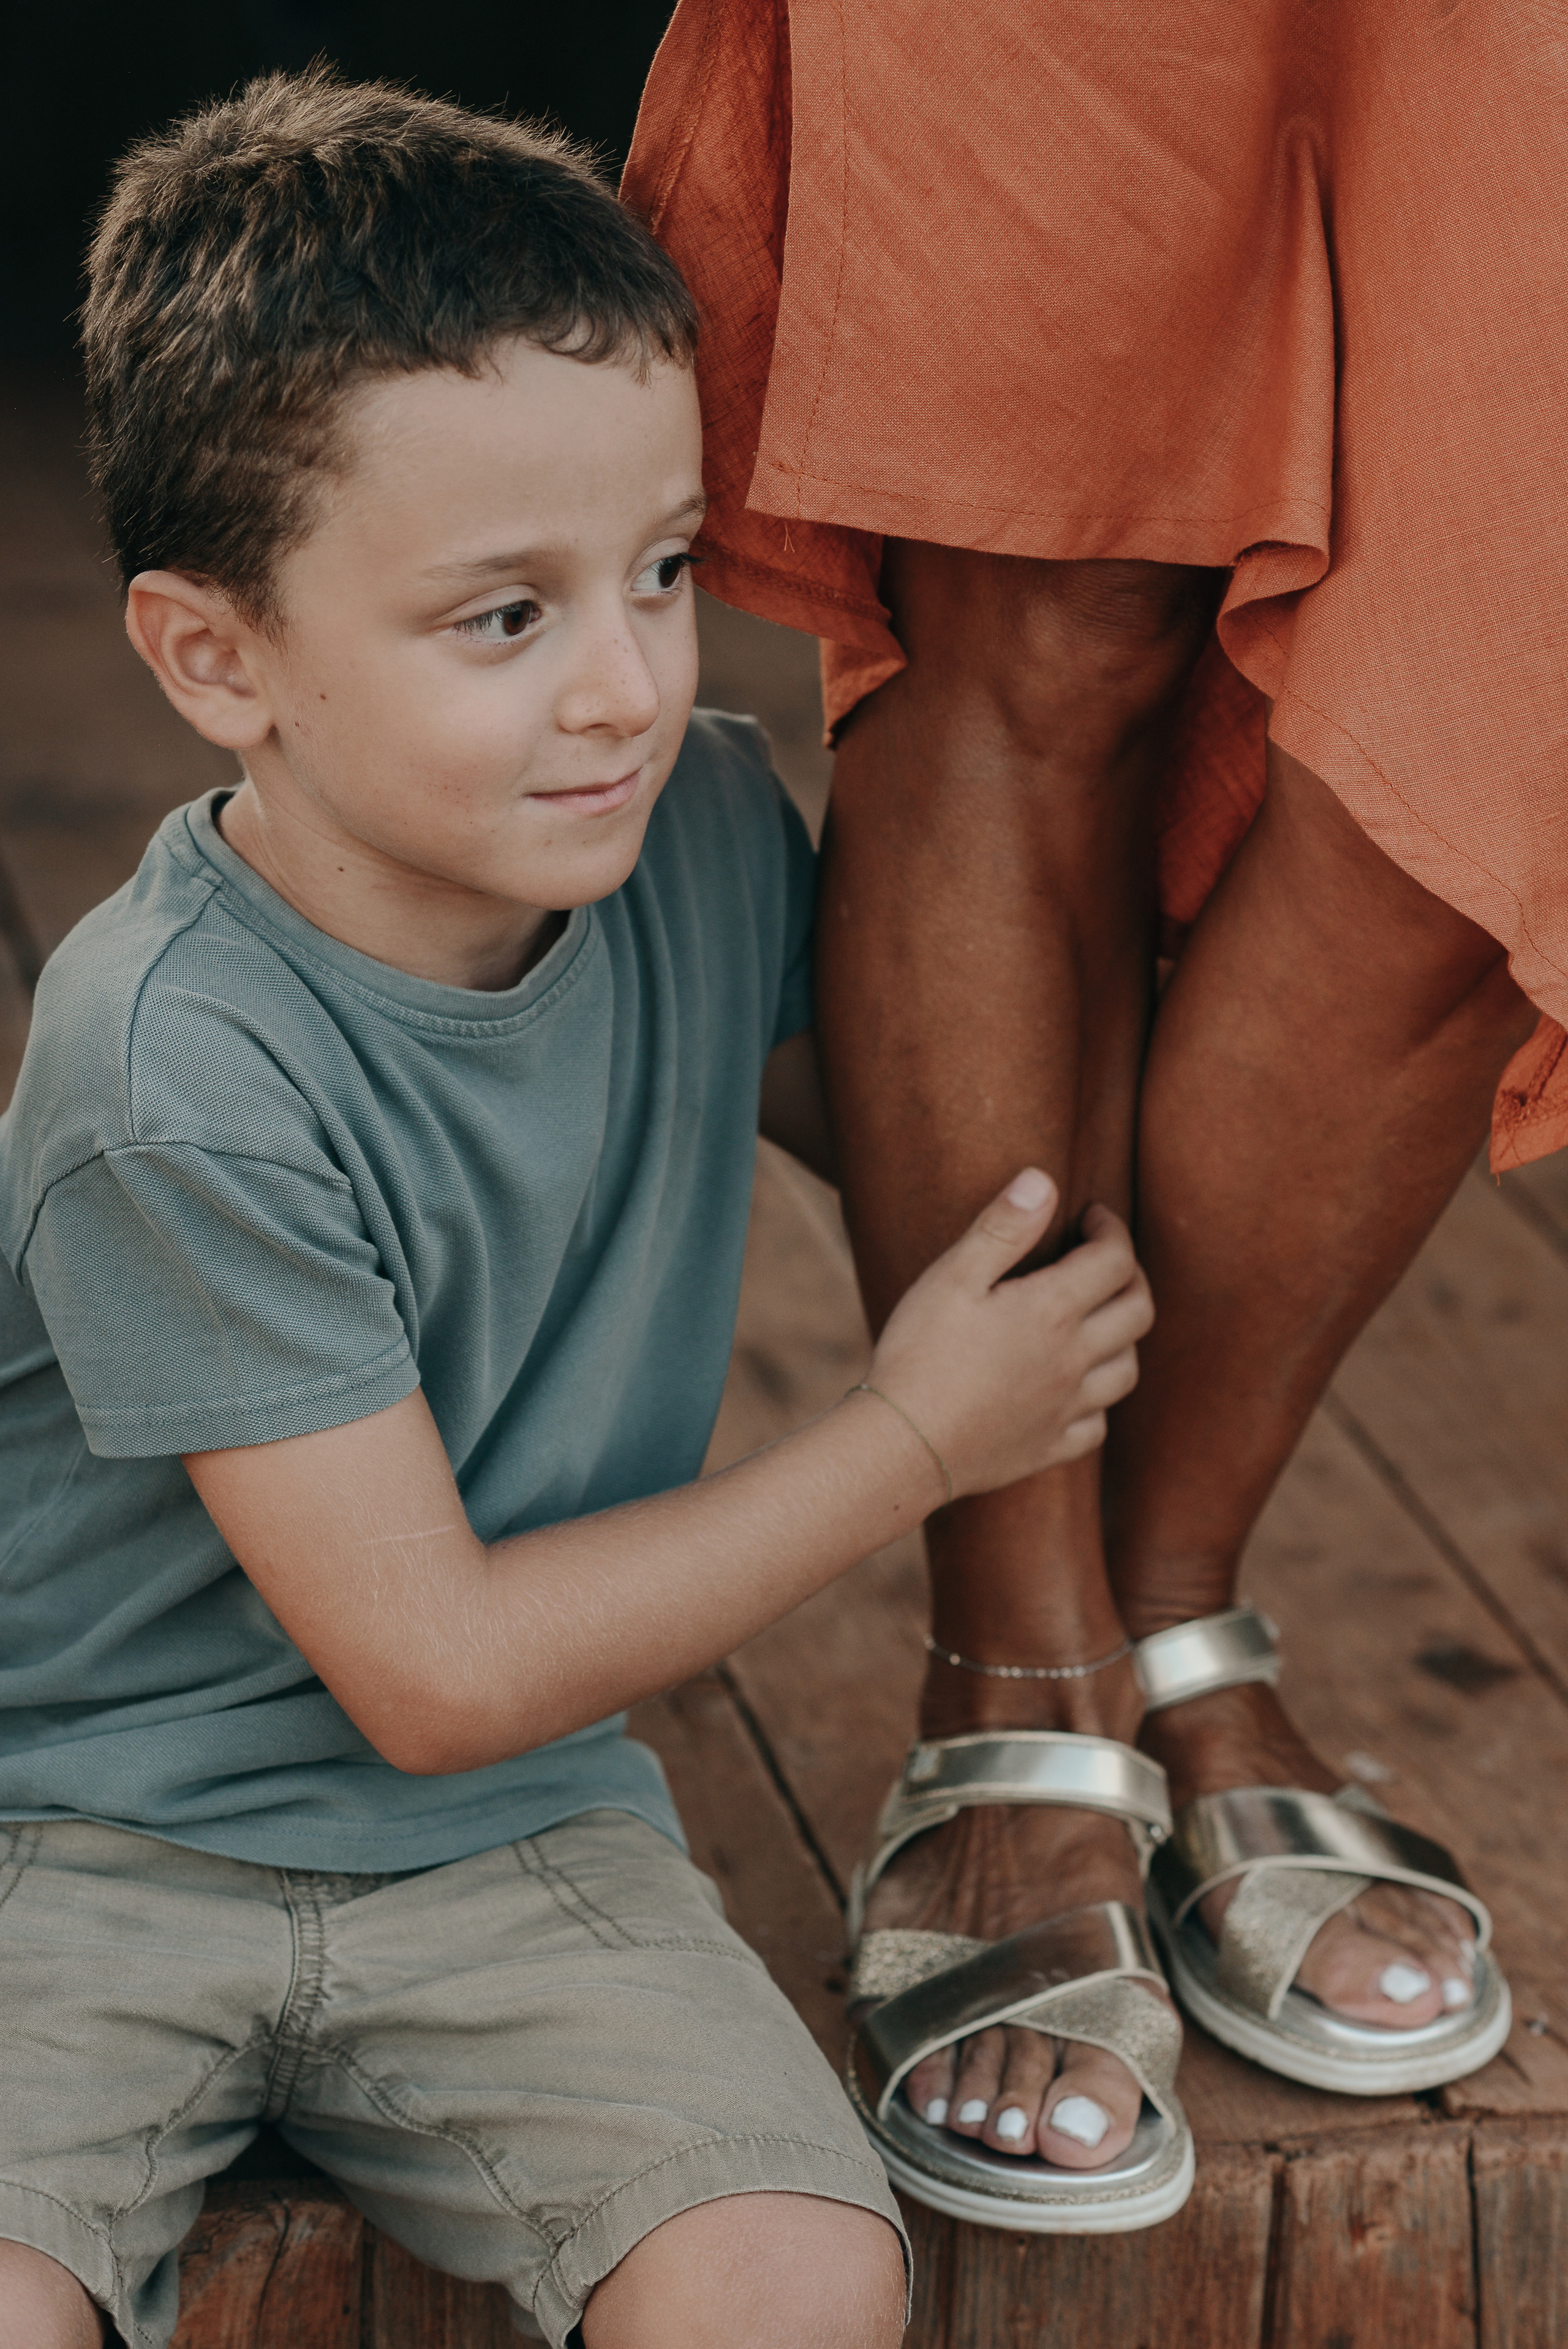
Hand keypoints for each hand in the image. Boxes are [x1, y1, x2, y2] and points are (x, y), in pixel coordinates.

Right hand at [865, 1169, 1151, 1498]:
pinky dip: (1098, 1404)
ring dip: (1124, 1337)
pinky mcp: (1049, 1448)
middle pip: (1138, 1311)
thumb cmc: (920, 1354)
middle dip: (1131, 1276)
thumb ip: (1002, 1227)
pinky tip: (1074, 1392)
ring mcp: (1066, 1409)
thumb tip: (1044, 1180)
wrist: (903, 1445)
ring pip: (1127, 1370)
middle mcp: (1073, 1360)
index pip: (1115, 1259)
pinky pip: (1097, 1427)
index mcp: (1053, 1311)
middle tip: (1106, 1261)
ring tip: (1098, 1321)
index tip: (1092, 1216)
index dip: (1111, 1229)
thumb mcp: (952, 1276)